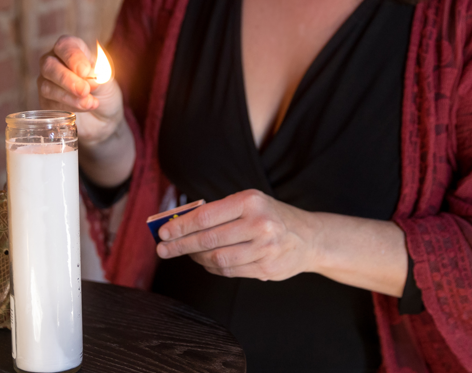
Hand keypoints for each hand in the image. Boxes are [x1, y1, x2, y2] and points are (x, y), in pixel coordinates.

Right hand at [38, 35, 124, 145]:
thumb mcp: (106, 78)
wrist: (104, 113)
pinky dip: (69, 106)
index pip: (64, 46)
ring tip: (90, 102)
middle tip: (84, 90)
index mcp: (70, 48)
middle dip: (67, 79)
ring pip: (47, 87)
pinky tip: (86, 107)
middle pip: (49, 65)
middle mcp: (54, 61)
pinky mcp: (45, 101)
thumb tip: (86, 79)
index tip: (85, 72)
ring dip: (69, 96)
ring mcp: (46, 82)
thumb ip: (96, 75)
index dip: (73, 58)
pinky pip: (50, 103)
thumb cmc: (103, 88)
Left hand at [155, 189, 321, 281]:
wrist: (309, 237)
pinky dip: (212, 267)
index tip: (163, 232)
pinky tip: (205, 261)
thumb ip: (217, 212)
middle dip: (180, 245)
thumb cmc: (270, 216)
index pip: (206, 216)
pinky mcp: (267, 269)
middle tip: (162, 249)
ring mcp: (265, 249)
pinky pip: (229, 271)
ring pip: (217, 259)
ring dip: (196, 257)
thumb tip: (179, 223)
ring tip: (186, 253)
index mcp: (250, 201)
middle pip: (208, 239)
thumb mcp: (248, 203)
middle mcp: (259, 224)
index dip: (181, 226)